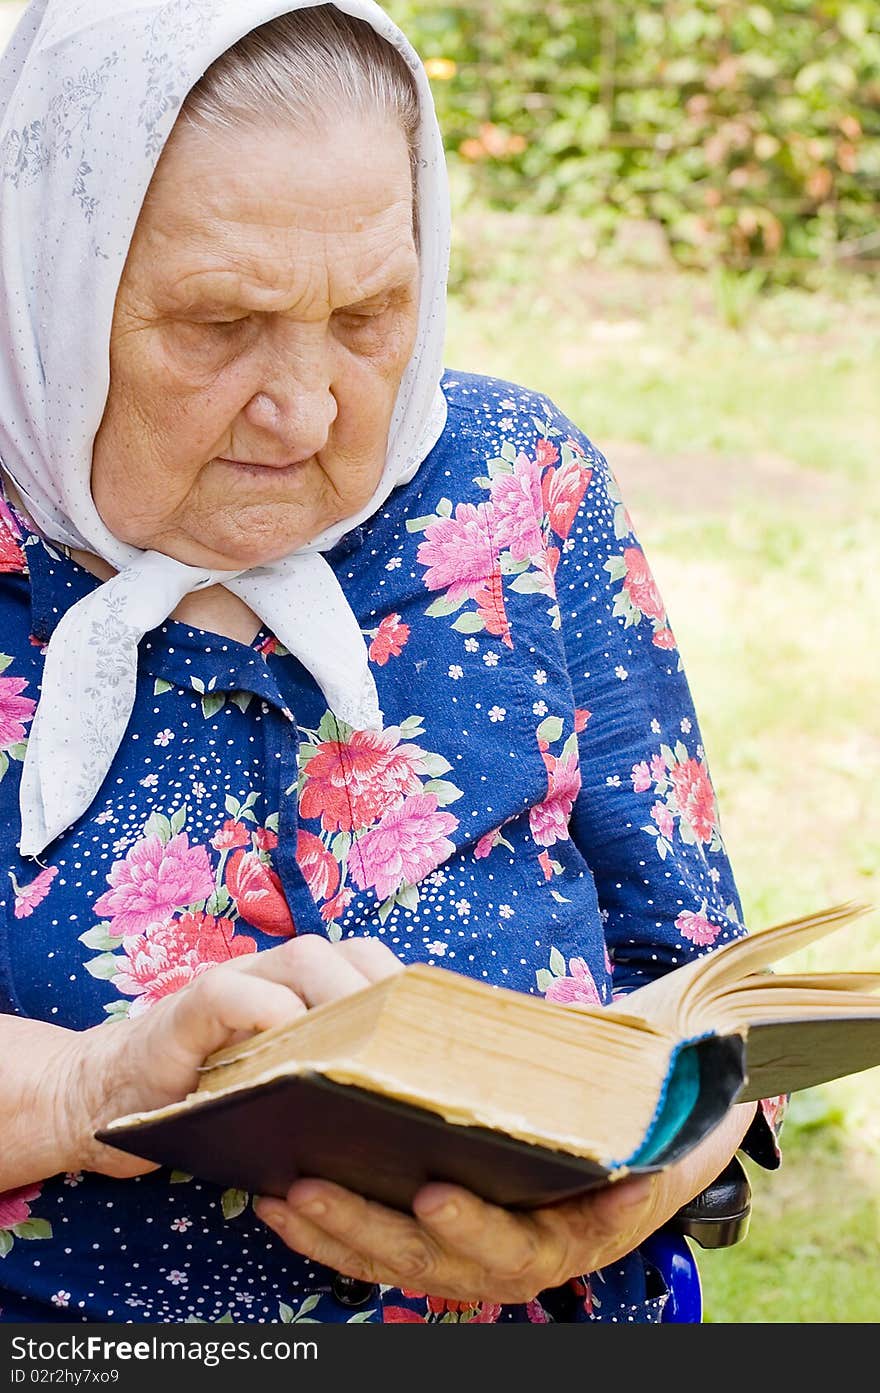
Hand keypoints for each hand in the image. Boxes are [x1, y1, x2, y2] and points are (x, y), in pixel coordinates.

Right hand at [57, 936, 403, 1179]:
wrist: (105, 1099)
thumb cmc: (208, 1103)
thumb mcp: (280, 1093)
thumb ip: (330, 1080)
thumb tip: (411, 1109)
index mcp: (308, 991)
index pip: (376, 969)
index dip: (416, 995)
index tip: (452, 1036)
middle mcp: (275, 975)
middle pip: (352, 955)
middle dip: (393, 992)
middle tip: (422, 1048)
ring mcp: (234, 983)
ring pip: (303, 958)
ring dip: (342, 995)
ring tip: (370, 1043)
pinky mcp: (187, 1008)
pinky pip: (234, 992)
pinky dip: (266, 1011)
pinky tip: (291, 1047)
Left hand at [254, 1102, 756, 1304]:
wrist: (641, 1120)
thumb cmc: (650, 1106)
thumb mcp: (674, 1103)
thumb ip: (681, 1093)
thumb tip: (716, 1069)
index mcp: (582, 1226)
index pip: (532, 1243)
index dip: (483, 1226)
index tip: (438, 1194)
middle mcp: (526, 1250)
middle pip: (445, 1258)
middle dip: (374, 1227)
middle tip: (319, 1185)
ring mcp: (476, 1246)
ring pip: (399, 1258)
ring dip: (336, 1230)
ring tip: (284, 1189)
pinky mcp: (435, 1230)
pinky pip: (376, 1248)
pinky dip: (326, 1231)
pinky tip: (278, 1195)